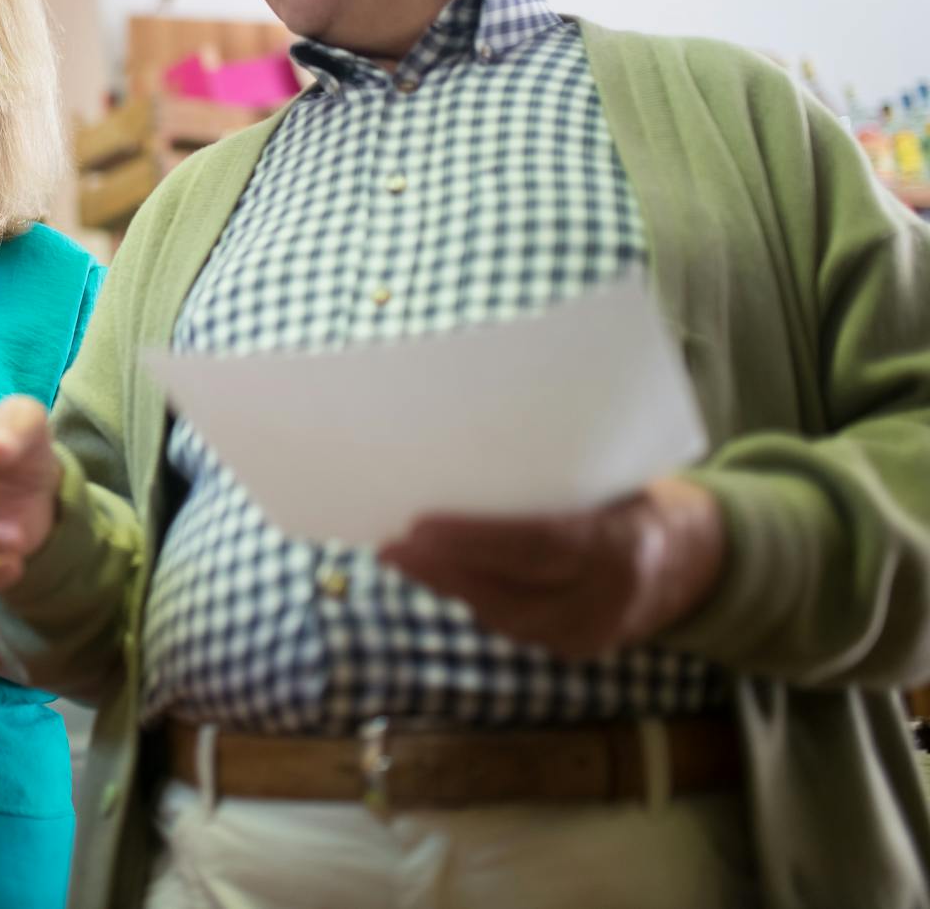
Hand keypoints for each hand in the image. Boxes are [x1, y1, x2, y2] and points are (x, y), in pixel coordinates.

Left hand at [378, 476, 725, 659]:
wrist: (701, 562)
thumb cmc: (643, 500)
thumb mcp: (617, 479)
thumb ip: (559, 476)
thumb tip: (473, 444)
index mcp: (621, 547)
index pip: (537, 547)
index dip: (474, 540)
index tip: (420, 525)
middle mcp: (607, 601)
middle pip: (509, 592)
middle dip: (442, 570)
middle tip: (390, 545)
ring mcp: (593, 634)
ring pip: (504, 616)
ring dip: (447, 586)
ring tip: (400, 557)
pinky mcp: (578, 649)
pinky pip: (514, 626)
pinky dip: (473, 599)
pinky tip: (437, 577)